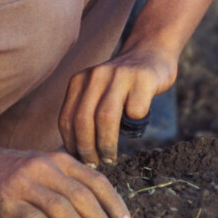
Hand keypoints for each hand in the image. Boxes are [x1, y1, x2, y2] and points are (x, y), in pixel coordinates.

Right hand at [0, 146, 131, 217]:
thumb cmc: (14, 171)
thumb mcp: (45, 167)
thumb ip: (69, 181)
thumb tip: (102, 213)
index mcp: (60, 160)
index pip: (96, 181)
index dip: (114, 203)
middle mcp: (45, 168)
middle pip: (82, 196)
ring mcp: (25, 184)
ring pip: (61, 207)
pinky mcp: (7, 200)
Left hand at [60, 48, 176, 167]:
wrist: (150, 54)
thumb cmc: (122, 85)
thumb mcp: (97, 91)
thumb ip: (86, 112)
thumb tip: (74, 153)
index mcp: (80, 80)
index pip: (67, 118)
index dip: (71, 144)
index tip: (79, 160)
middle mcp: (97, 75)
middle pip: (84, 119)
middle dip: (86, 148)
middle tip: (94, 163)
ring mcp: (120, 75)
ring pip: (106, 117)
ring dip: (106, 143)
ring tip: (109, 157)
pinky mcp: (143, 79)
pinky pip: (135, 111)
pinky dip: (134, 125)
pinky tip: (135, 127)